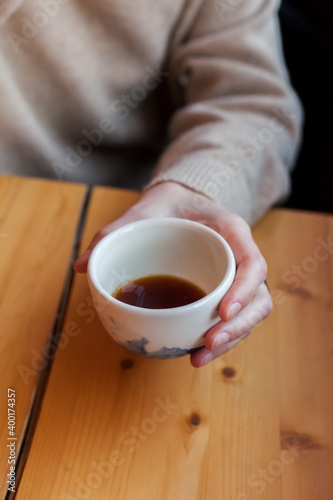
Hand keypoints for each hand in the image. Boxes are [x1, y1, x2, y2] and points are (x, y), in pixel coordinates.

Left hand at [74, 182, 271, 366]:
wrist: (180, 205)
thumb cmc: (168, 205)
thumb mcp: (144, 210)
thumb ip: (114, 232)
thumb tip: (81, 266)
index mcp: (231, 231)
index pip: (252, 262)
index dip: (244, 290)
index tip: (222, 312)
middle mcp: (240, 257)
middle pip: (258, 298)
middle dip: (238, 326)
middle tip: (208, 343)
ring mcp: (235, 278)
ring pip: (250, 315)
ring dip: (231, 340)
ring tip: (199, 357)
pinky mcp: (224, 293)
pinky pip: (232, 319)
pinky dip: (219, 339)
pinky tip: (194, 354)